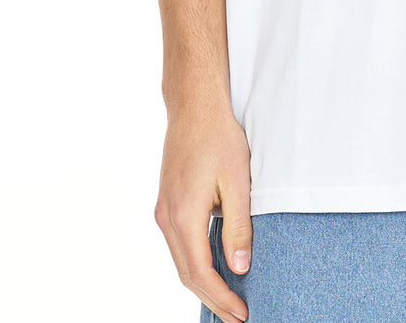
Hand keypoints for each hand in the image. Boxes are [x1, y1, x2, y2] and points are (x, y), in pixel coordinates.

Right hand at [154, 99, 253, 322]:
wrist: (195, 105)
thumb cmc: (219, 136)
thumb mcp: (238, 180)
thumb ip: (238, 227)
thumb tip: (240, 268)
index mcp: (184, 215)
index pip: (200, 272)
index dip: (221, 297)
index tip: (242, 314)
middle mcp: (167, 217)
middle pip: (187, 273)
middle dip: (212, 298)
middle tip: (237, 317)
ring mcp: (164, 210)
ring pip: (181, 260)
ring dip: (203, 283)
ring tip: (228, 299)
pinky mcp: (167, 202)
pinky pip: (179, 243)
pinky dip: (195, 262)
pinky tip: (214, 266)